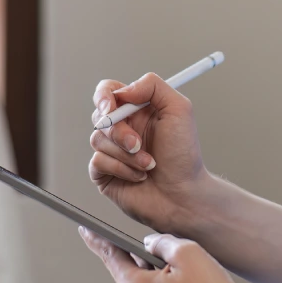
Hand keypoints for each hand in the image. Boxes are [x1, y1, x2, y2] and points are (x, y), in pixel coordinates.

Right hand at [88, 72, 210, 233]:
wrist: (184, 196)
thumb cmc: (184, 156)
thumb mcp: (179, 110)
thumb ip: (152, 86)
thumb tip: (123, 89)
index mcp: (137, 110)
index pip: (108, 92)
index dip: (104, 96)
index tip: (110, 106)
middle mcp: (123, 128)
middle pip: (99, 116)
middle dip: (118, 131)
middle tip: (137, 144)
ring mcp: (112, 151)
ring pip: (97, 139)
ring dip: (126, 154)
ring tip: (148, 164)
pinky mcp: (105, 173)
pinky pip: (97, 162)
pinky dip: (120, 169)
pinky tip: (138, 176)